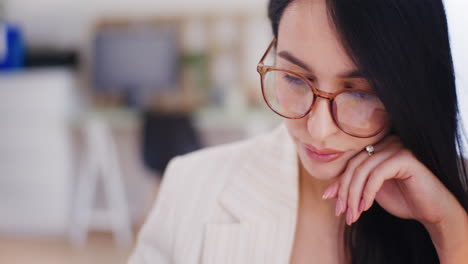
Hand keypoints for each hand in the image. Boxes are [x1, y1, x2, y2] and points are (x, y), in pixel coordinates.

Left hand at [322, 134, 456, 225]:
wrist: (432, 211)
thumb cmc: (403, 200)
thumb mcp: (370, 193)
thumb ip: (353, 187)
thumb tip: (327, 193)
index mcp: (377, 148)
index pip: (351, 163)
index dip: (339, 182)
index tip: (330, 200)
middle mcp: (386, 143)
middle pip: (354, 166)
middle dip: (345, 191)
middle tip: (341, 212)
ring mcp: (396, 148)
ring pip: (363, 171)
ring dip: (354, 196)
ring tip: (352, 215)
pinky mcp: (405, 158)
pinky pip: (377, 175)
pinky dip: (367, 193)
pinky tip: (365, 207)